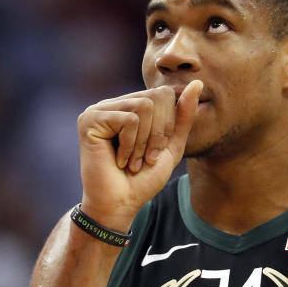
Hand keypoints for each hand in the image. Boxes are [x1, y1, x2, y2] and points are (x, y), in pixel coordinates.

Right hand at [77, 80, 201, 230]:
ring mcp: (99, 110)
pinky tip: (118, 160)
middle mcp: (114, 104)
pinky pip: (128, 119)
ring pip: (143, 106)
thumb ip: (183, 116)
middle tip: (146, 159)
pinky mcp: (89, 119)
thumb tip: (197, 82)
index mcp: (130, 107)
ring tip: (133, 161)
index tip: (156, 153)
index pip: (164, 94)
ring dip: (144, 142)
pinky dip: (130, 145)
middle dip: (158, 133)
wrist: (120, 204)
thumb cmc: (144, 178)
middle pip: (155, 97)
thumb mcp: (171, 145)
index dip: (169, 124)